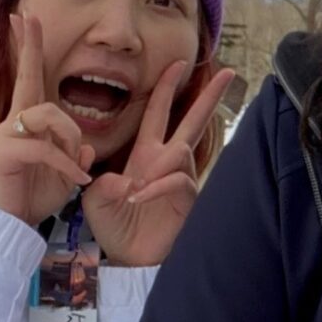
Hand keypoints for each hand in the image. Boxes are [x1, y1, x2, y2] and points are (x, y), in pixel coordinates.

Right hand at [0, 14, 93, 224]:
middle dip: (29, 46)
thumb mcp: (61, 179)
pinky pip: (44, 149)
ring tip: (76, 165)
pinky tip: (78, 182)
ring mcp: (4, 135)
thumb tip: (83, 146)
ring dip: (69, 135)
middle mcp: (11, 123)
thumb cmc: (26, 202)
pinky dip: (66, 166)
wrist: (1, 228)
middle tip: (27, 15)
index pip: (30, 82)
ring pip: (47, 114)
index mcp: (25, 125)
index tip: (25, 19)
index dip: (29, 50)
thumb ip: (72, 159)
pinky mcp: (3, 153)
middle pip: (25, 79)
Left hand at [82, 58, 227, 266]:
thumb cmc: (114, 226)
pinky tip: (139, 197)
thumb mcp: (93, 198)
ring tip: (136, 189)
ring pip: (180, 151)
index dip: (165, 88)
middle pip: (193, 121)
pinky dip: (157, 186)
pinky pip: (177, 180)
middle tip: (228, 73)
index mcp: (146, 154)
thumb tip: (128, 180)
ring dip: (159, 163)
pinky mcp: (187, 199)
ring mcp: (180, 179)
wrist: (128, 258)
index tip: (178, 64)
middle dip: (210, 97)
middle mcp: (168, 162)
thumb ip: (103, 183)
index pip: (158, 112)